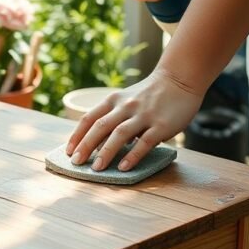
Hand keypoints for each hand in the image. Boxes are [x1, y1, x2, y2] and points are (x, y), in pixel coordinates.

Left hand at [65, 68, 203, 170]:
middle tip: (76, 163)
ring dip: (106, 152)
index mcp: (113, 100)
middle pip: (100, 126)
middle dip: (85, 146)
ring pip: (119, 134)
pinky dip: (133, 155)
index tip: (69, 152)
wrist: (179, 80)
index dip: (77, 135)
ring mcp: (143, 115)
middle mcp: (125, 106)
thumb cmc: (149, 95)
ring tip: (96, 168)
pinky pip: (144, 142)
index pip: (89, 118)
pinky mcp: (161, 125)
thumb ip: (114, 119)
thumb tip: (98, 146)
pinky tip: (124, 168)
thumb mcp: (126, 101)